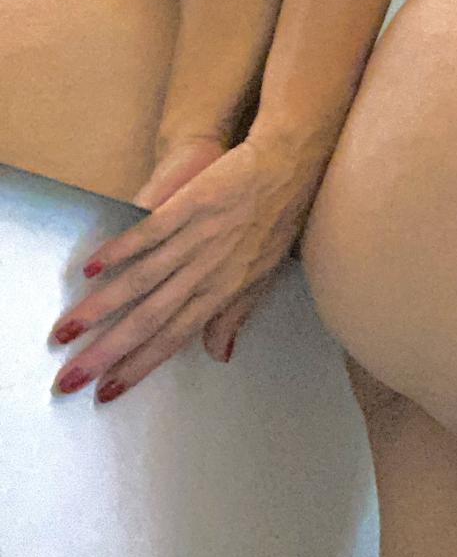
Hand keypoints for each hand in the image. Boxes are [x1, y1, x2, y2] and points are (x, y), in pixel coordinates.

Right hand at [49, 133, 325, 402]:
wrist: (290, 164)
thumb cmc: (279, 219)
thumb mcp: (265, 273)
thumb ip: (235, 313)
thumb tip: (219, 354)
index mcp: (225, 289)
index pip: (175, 337)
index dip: (139, 366)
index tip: (105, 392)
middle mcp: (208, 268)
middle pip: (150, 317)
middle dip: (107, 351)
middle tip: (69, 379)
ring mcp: (198, 235)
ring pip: (143, 279)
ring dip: (101, 307)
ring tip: (65, 331)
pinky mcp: (192, 204)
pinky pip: (150, 231)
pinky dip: (121, 248)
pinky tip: (91, 266)